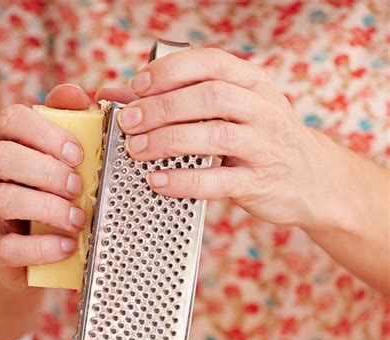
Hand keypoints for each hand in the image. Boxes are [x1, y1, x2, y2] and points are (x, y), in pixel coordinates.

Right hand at [0, 85, 89, 287]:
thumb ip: (67, 124)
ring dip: (47, 208)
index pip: (10, 120)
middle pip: (0, 157)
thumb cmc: (48, 196)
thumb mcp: (59, 160)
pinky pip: (6, 248)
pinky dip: (42, 248)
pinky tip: (67, 246)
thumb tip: (76, 93)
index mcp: (4, 145)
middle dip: (45, 170)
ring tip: (78, 219)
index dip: (45, 133)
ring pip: (1, 200)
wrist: (21, 252)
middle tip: (77, 186)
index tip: (78, 153)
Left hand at [116, 48, 331, 231]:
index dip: (171, 70)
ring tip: (136, 150)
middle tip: (130, 122)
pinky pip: (219, 181)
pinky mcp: (259, 184)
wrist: (312, 180)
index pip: (211, 63)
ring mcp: (264, 147)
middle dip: (162, 107)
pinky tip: (158, 181)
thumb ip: (184, 102)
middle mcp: (262, 110)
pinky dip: (184, 181)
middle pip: (210, 97)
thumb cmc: (261, 142)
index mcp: (254, 84)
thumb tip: (120, 97)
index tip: (139, 85)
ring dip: (169, 140)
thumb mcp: (234, 113)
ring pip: (215, 135)